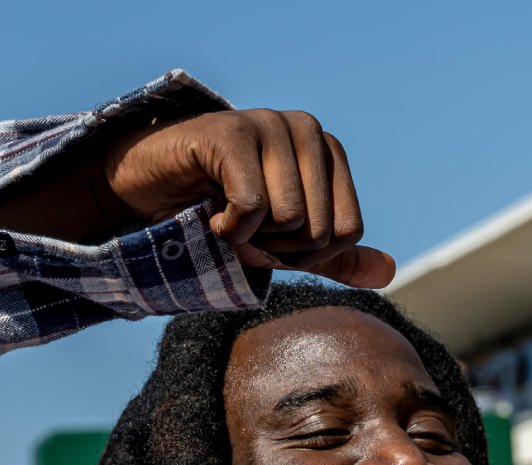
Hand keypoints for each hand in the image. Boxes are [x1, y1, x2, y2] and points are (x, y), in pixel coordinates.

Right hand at [105, 110, 394, 287]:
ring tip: (222, 220)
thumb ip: (329, 256)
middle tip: (239, 231)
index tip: (264, 239)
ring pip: (289, 219)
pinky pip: (252, 206)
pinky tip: (207, 214)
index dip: (302, 256)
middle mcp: (306, 129)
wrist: (145, 187)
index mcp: (327, 151)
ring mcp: (269, 124)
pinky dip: (227, 229)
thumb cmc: (210, 208)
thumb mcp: (276, 240)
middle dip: (272, 250)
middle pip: (318, 231)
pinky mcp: (231, 132)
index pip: (346, 232)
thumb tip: (386, 274)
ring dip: (248, 240)